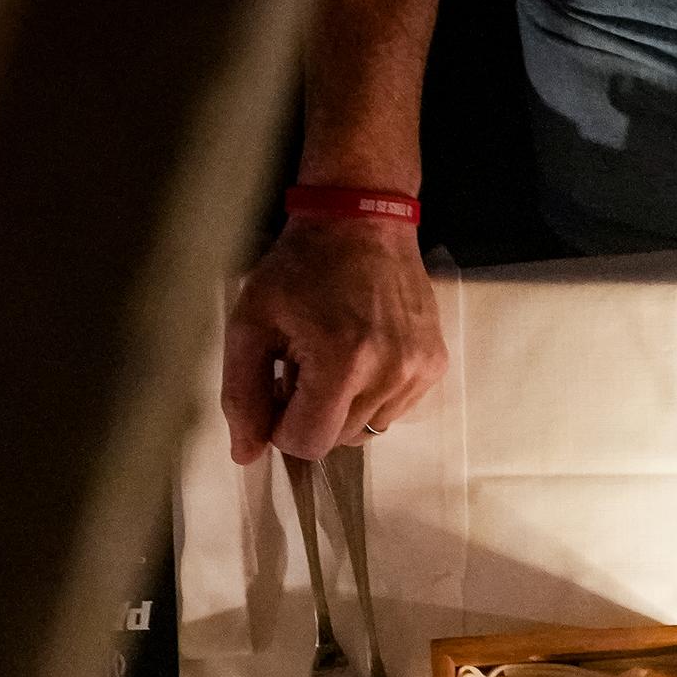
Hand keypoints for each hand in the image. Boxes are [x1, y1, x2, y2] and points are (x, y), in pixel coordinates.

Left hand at [220, 216, 446, 462]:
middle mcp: (389, 373)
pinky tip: (362, 353)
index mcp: (341, 363)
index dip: (281, 425)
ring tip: (333, 358)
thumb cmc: (301, 267)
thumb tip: (246, 454)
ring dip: (343, 407)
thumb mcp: (250, 324)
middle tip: (301, 367)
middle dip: (312, 414)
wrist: (362, 222)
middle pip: (338, 440)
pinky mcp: (434, 365)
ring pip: (368, 430)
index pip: (308, 442)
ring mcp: (418, 371)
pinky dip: (371, 394)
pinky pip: (395, 409)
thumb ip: (242, 393)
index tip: (277, 388)